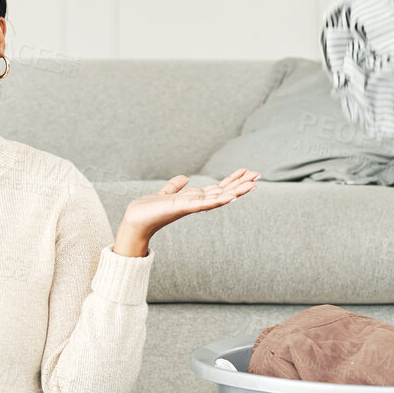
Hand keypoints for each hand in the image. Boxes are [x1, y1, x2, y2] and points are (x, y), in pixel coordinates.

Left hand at [115, 169, 258, 255]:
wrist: (135, 221)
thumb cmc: (149, 210)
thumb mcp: (165, 193)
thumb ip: (175, 186)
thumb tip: (184, 178)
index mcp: (193, 198)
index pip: (217, 188)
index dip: (232, 180)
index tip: (247, 171)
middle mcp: (195, 203)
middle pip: (223, 192)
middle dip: (240, 184)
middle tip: (258, 175)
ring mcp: (191, 206)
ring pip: (218, 198)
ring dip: (236, 191)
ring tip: (253, 184)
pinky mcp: (182, 207)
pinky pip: (203, 203)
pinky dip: (217, 200)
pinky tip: (230, 196)